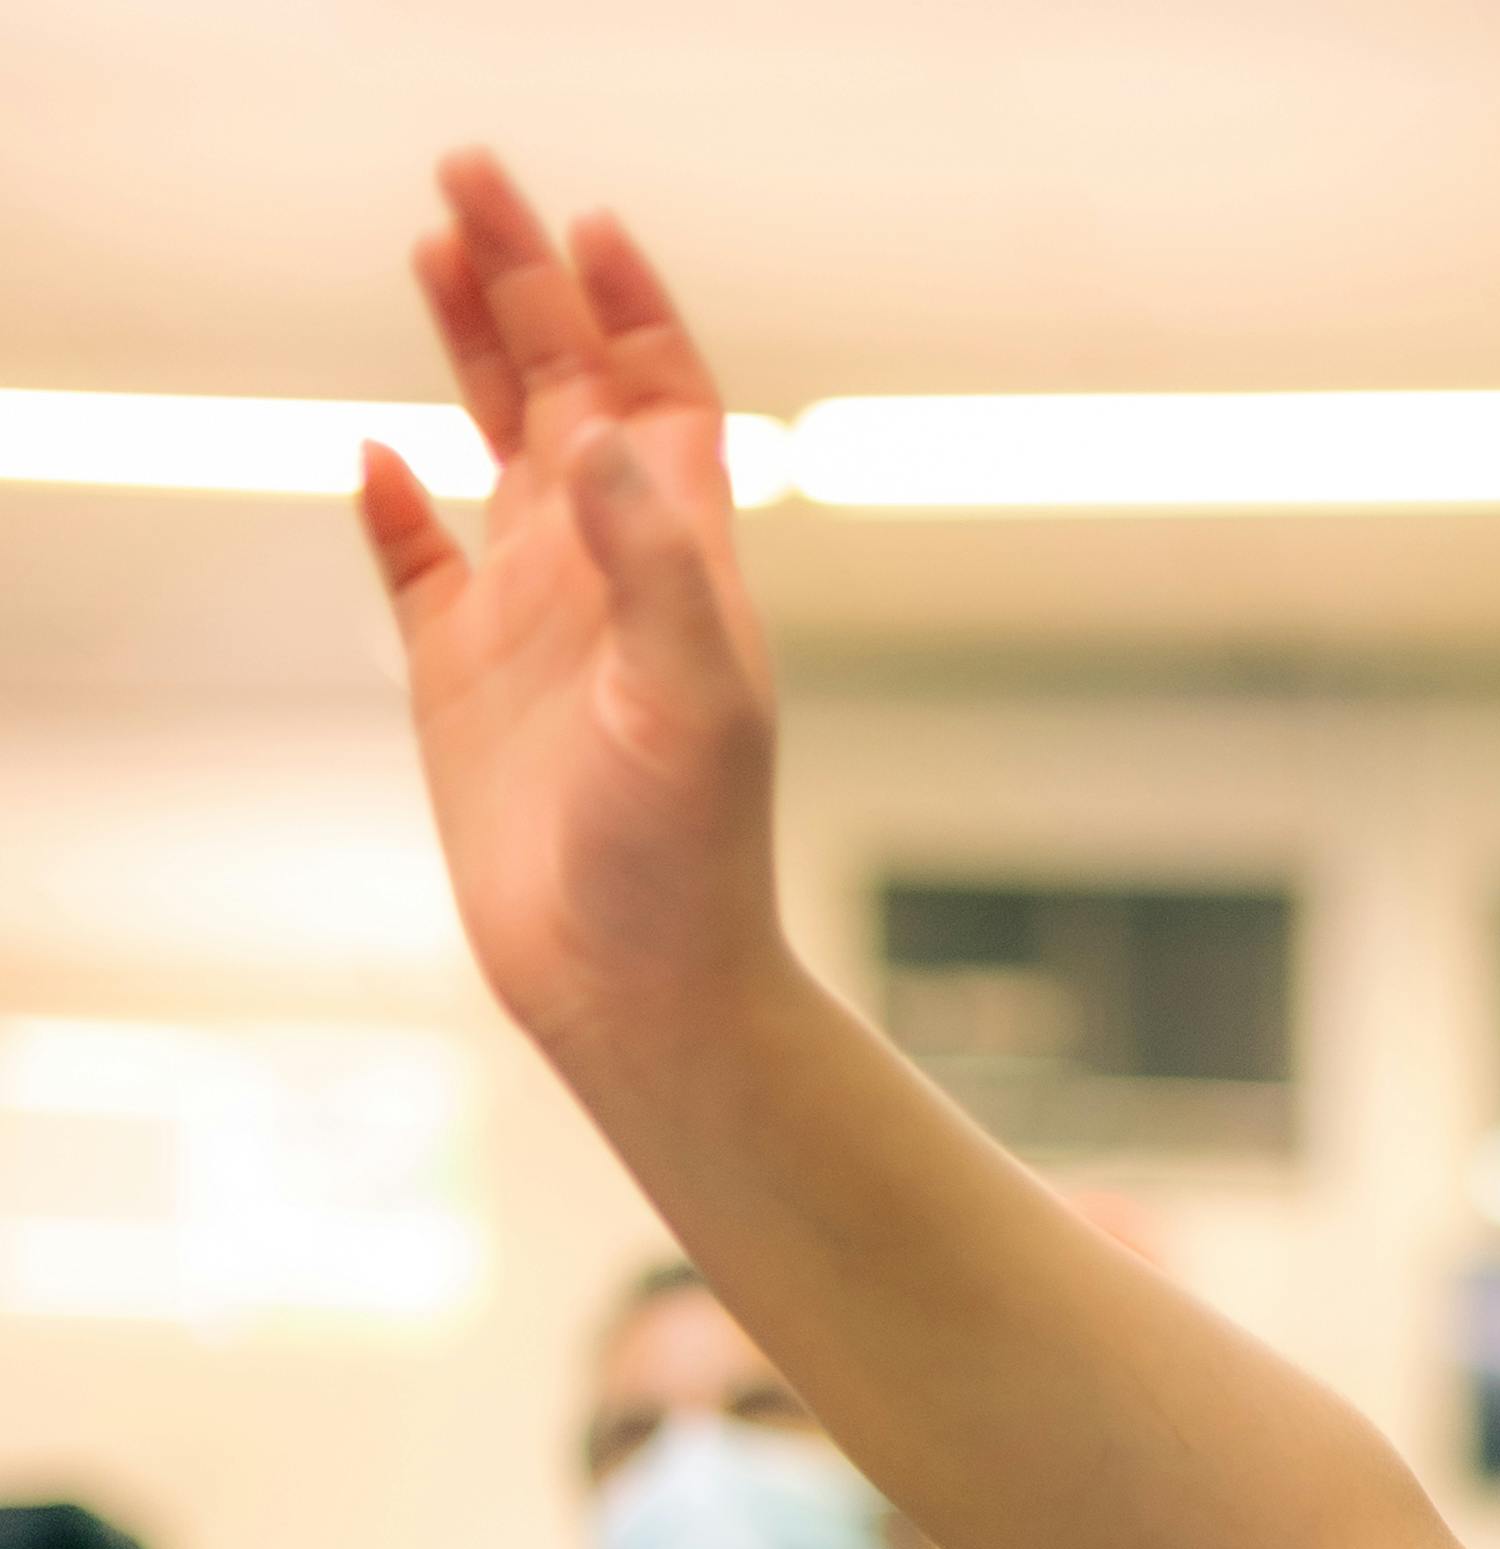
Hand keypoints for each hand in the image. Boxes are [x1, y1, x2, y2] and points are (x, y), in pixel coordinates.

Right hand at [358, 156, 782, 1070]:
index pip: (659, 392)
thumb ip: (656, 564)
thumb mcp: (695, 703)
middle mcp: (607, 568)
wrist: (640, 989)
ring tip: (430, 247)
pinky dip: (391, 502)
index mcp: (679, 558)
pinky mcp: (459, 678)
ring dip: (465, 347)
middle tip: (470, 178)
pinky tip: (374, 452)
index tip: (586, 225)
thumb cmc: (690, 859)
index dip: (627, 306)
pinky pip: (416, 560)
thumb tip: (601, 436)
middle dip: (522, 283)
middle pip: (563, 385)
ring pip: (493, 443)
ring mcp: (530, 617)